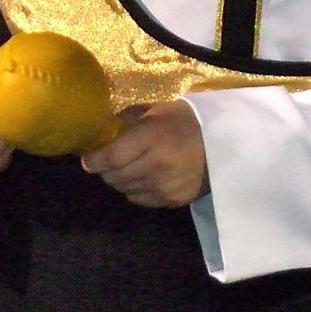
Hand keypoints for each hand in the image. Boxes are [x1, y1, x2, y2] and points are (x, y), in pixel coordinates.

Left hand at [80, 100, 207, 208]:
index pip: (111, 157)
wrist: (223, 144)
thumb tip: (104, 130)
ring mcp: (164, 187)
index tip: (86, 160)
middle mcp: (156, 165)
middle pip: (114, 177)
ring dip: (120, 180)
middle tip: (107, 162)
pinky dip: (135, 190)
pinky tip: (143, 177)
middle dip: (105, 170)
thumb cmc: (185, 121)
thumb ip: (128, 119)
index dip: (94, 160)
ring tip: (126, 168)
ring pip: (125, 190)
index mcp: (151, 138)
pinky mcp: (172, 201)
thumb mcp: (156, 110)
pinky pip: (140, 199)